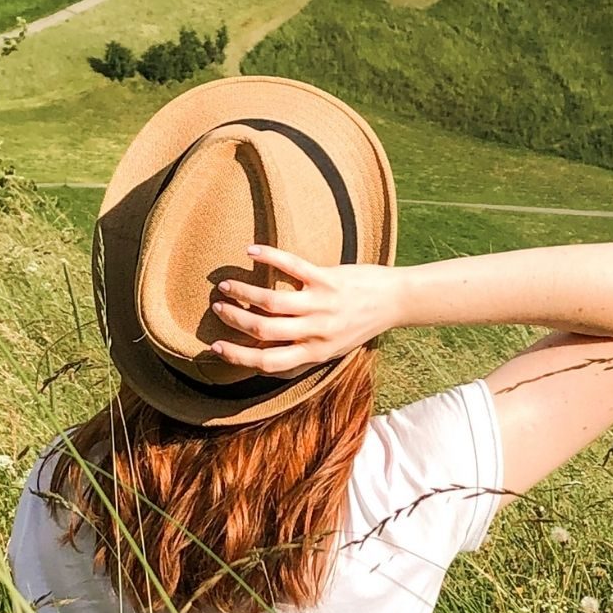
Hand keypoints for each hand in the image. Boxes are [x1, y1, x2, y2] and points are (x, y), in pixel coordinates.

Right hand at [208, 244, 398, 376]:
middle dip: (235, 320)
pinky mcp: (328, 278)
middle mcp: (316, 331)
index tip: (216, 346)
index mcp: (316, 352)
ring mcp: (322, 304)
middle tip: (217, 308)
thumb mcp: (334, 348)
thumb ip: (303, 350)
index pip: (268, 362)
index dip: (238, 356)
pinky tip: (251, 251)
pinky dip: (269, 257)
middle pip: (264, 331)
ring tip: (226, 285)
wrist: (397, 302)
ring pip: (272, 302)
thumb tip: (267, 355)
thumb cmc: (362, 325)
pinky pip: (293, 266)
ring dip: (244, 293)